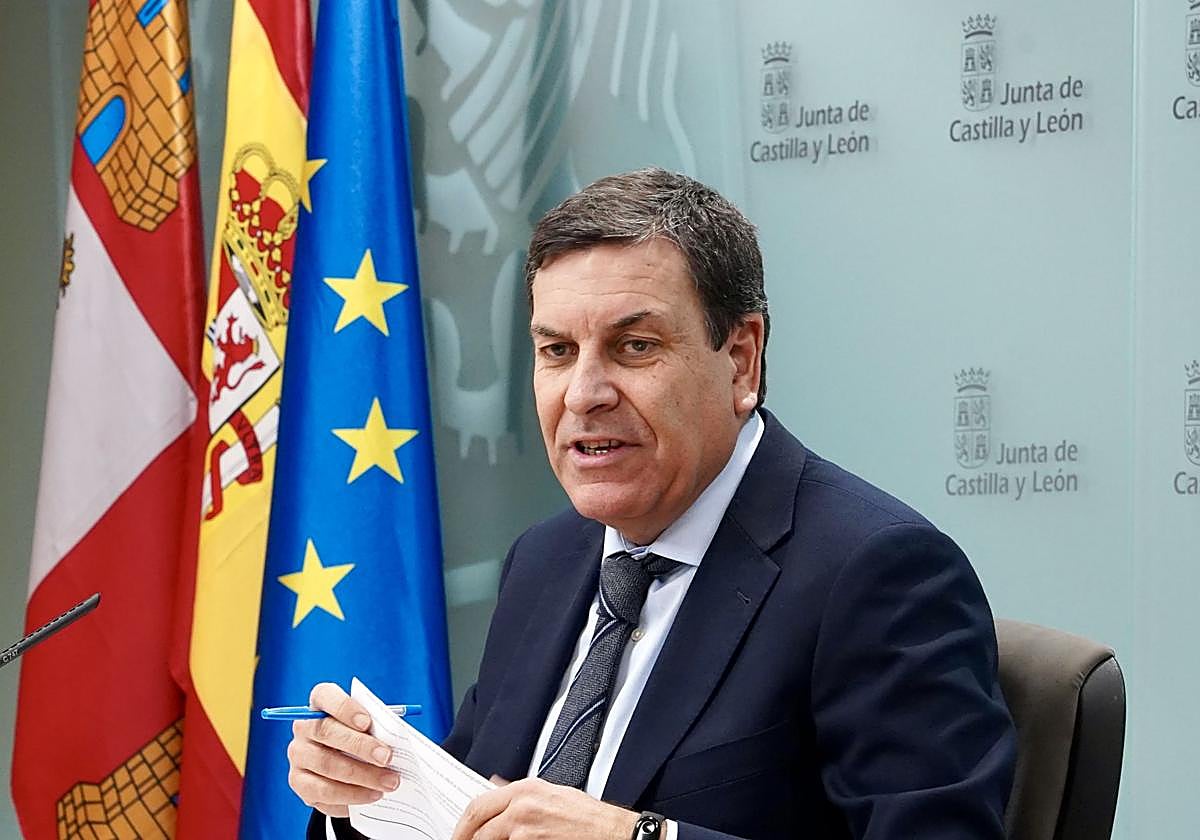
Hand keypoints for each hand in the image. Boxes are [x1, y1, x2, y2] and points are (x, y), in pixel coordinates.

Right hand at [286, 682, 400, 817]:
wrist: (343, 763)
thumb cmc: (362, 735)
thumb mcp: (369, 725)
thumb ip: (377, 726)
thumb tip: (394, 740)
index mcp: (320, 703)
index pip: (324, 696)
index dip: (345, 708)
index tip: (367, 722)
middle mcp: (303, 728)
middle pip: (326, 732)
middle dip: (360, 746)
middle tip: (387, 757)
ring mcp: (298, 756)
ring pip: (326, 765)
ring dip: (362, 775)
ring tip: (388, 783)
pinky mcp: (299, 783)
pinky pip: (323, 792)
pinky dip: (352, 795)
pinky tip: (372, 795)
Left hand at [450, 776, 637, 839]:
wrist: (613, 834)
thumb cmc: (589, 818)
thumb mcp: (553, 793)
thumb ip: (521, 793)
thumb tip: (496, 786)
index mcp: (525, 789)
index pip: (479, 805)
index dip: (463, 824)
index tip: (460, 834)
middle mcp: (521, 806)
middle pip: (476, 824)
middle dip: (464, 838)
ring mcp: (524, 830)